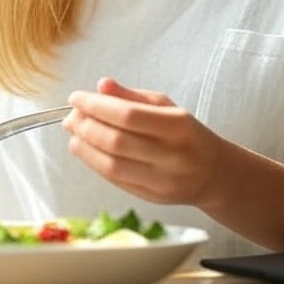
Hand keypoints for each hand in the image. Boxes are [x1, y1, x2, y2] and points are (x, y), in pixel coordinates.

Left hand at [63, 77, 223, 205]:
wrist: (213, 173)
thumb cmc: (186, 134)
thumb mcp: (166, 107)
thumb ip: (132, 96)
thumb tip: (101, 85)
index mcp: (178, 126)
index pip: (128, 115)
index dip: (97, 106)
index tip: (76, 97)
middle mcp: (172, 155)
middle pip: (117, 141)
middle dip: (86, 127)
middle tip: (71, 116)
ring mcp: (162, 181)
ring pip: (112, 165)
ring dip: (85, 148)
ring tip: (73, 133)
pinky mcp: (152, 198)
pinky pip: (115, 180)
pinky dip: (94, 163)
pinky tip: (84, 150)